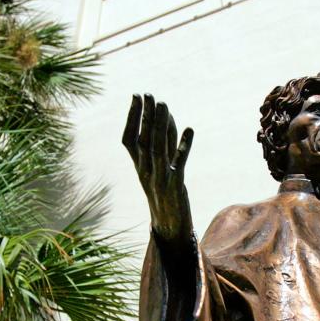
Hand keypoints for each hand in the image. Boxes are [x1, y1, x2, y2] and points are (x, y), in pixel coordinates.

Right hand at [122, 94, 193, 242]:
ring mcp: (159, 178)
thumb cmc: (164, 194)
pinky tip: (190, 131)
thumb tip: (166, 117)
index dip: (131, 117)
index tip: (136, 96)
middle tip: (149, 94)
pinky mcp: (175, 185)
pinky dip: (184, 146)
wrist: (169, 226)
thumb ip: (163, 144)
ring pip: (157, 148)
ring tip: (163, 105)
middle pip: (143, 139)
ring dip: (160, 126)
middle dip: (145, 116)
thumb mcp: (160, 168)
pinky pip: (179, 163)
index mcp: (139, 166)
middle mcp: (145, 171)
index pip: (129, 138)